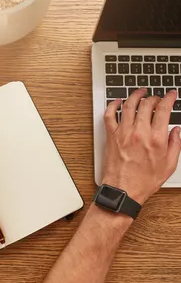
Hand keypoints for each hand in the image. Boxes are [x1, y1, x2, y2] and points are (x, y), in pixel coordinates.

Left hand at [102, 88, 180, 204]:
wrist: (123, 190)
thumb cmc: (144, 181)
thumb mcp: (169, 165)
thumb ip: (175, 145)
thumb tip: (177, 130)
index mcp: (156, 139)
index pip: (164, 110)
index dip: (169, 98)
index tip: (171, 95)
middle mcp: (139, 133)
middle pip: (146, 104)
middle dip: (154, 97)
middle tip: (156, 97)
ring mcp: (123, 133)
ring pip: (128, 106)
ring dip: (135, 95)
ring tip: (140, 92)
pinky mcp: (111, 137)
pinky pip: (109, 116)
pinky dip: (112, 105)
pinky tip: (117, 102)